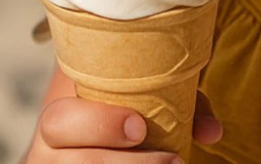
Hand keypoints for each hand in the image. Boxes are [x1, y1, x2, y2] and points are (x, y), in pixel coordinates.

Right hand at [24, 91, 222, 162]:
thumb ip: (178, 107)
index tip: (141, 127)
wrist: (96, 138)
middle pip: (71, 162)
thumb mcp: (143, 103)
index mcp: (58, 119)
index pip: (60, 120)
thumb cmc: (122, 115)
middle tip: (172, 161)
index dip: (99, 124)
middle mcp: (46, 155)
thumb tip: (213, 132)